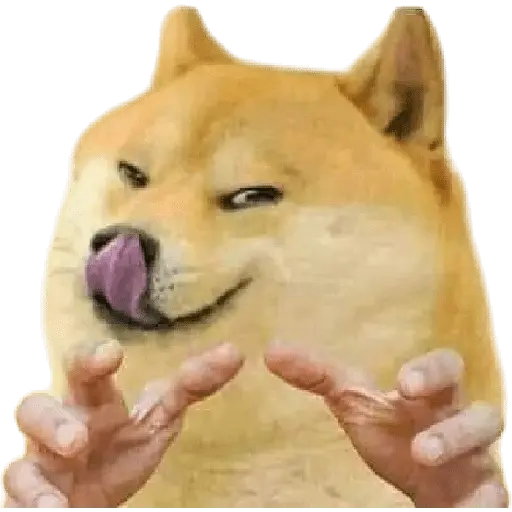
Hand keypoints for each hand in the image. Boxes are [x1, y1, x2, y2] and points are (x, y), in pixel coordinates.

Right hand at [2, 340, 242, 507]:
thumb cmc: (122, 449)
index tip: (113, 353)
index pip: (86, 369)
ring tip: (63, 481)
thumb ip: (193, 385)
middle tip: (81, 432)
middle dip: (53, 413)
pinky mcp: (29, 499)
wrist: (92, 500)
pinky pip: (16, 501)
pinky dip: (29, 507)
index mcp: (93, 402)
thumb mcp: (160, 417)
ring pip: (19, 457)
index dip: (93, 357)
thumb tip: (235, 353)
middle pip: (37, 405)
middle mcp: (60, 425)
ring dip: (39, 465)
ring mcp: (39, 464)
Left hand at [266, 345, 508, 507]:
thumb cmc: (392, 431)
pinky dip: (484, 504)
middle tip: (419, 436)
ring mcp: (477, 462)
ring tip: (424, 458)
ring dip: (459, 453)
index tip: (403, 384)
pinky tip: (468, 510)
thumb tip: (270, 350)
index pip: (447, 369)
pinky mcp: (482, 498)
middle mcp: (462, 424)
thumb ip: (317, 376)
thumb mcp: (354, 403)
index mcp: (433, 396)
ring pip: (489, 455)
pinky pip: (495, 500)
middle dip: (456, 421)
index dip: (432, 372)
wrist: (424, 482)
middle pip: (483, 412)